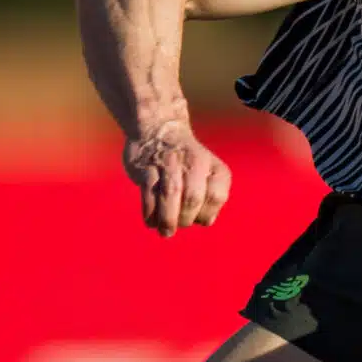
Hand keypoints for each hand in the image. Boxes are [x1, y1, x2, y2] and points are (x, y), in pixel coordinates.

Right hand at [123, 118, 230, 236]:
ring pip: (171, 194)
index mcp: (214, 168)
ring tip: (165, 231)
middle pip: (193, 198)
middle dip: (185, 219)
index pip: (216, 197)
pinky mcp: (146, 167)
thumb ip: (211, 199)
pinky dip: (150, 211)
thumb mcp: (209, 176)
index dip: (206, 214)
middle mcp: (194, 162)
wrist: (159, 130)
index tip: (197, 218)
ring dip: (168, 219)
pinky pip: (149, 192)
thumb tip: (207, 221)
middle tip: (177, 226)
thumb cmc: (187, 164)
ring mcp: (169, 163)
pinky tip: (151, 221)